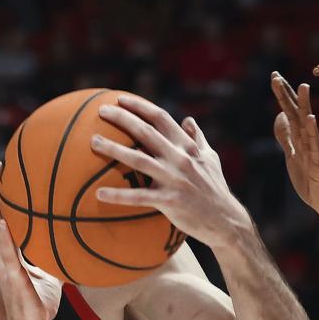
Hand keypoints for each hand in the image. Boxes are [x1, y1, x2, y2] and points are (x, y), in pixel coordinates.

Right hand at [0, 165, 61, 319]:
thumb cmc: (37, 308)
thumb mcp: (47, 278)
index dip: (5, 199)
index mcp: (10, 255)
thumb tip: (66, 249)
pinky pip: (5, 252)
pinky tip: (1, 220)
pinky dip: (2, 236)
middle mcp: (3, 256)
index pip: (6, 220)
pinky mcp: (10, 276)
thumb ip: (48, 262)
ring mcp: (4, 265)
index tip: (6, 176)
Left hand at [92, 95, 250, 249]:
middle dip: (122, 118)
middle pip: (146, 132)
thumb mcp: (211, 159)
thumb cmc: (214, 188)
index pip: (161, 118)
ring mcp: (175, 179)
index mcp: (188, 146)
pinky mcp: (169, 201)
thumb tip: (188, 120)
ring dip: (113, 149)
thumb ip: (197, 139)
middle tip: (100, 110)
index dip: (139, 107)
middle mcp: (180, 158)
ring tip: (93, 141)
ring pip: (138, 160)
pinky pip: (138, 197)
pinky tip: (99, 194)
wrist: (226, 220)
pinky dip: (118, 195)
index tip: (120, 99)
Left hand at [270, 72, 318, 225]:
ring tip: (302, 86)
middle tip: (276, 75)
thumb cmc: (312, 181)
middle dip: (287, 95)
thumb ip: (286, 137)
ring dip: (304, 107)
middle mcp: (309, 141)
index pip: (290, 114)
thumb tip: (279, 117)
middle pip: (297, 114)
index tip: (274, 76)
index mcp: (301, 140)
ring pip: (308, 127)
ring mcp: (315, 153)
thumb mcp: (293, 156)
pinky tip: (311, 119)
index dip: (282, 96)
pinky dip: (313, 133)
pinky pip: (315, 148)